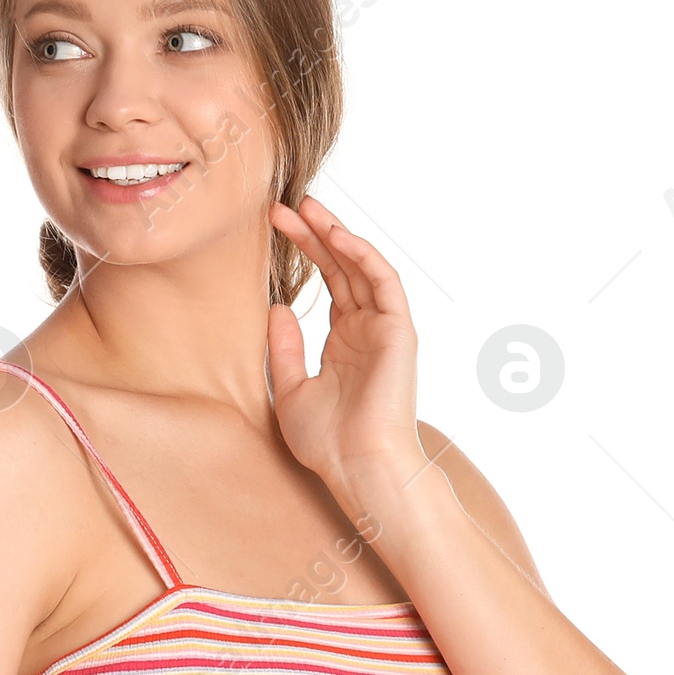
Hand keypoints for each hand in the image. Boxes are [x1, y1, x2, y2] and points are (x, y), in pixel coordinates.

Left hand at [267, 195, 421, 503]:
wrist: (358, 468)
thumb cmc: (328, 443)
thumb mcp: (291, 390)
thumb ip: (284, 349)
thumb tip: (278, 308)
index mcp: (345, 341)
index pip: (328, 281)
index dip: (304, 249)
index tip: (274, 225)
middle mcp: (367, 329)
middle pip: (342, 267)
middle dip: (315, 233)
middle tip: (284, 206)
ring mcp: (384, 329)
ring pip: (362, 268)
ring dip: (336, 235)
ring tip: (306, 208)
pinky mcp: (399, 332)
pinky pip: (384, 283)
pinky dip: (363, 256)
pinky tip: (336, 236)